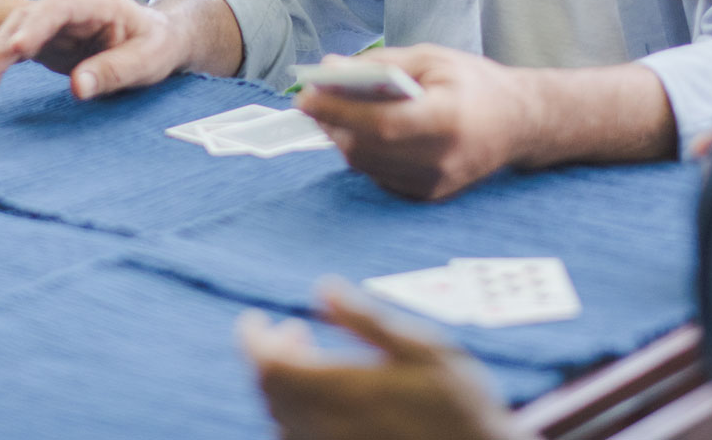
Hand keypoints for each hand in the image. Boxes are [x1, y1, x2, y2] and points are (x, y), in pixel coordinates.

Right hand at [0, 0, 187, 99]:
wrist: (161, 41)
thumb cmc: (158, 45)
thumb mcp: (148, 61)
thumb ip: (114, 71)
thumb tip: (78, 87)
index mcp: (98, 3)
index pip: (59, 7)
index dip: (36, 25)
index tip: (20, 48)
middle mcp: (70, 9)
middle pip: (28, 18)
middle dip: (3, 45)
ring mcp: (56, 26)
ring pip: (16, 33)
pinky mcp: (48, 44)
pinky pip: (17, 51)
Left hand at [239, 280, 524, 439]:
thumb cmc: (460, 406)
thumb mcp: (426, 351)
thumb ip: (368, 320)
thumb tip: (323, 287)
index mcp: (344, 392)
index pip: (268, 366)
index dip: (252, 339)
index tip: (256, 318)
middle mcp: (326, 428)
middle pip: (269, 391)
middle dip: (271, 354)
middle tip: (296, 331)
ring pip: (278, 418)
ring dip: (282, 384)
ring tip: (310, 361)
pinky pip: (294, 439)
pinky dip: (294, 414)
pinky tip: (323, 400)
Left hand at [294, 46, 525, 200]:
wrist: (520, 123)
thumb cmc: (474, 84)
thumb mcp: (431, 59)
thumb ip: (380, 64)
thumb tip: (331, 69)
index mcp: (448, 120)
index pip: (380, 124)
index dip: (338, 112)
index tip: (306, 96)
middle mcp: (442, 160)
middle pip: (367, 149)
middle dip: (331, 124)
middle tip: (310, 100)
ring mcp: (436, 185)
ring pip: (367, 166)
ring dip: (341, 138)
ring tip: (328, 112)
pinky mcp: (429, 196)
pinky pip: (380, 176)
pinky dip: (363, 153)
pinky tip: (358, 131)